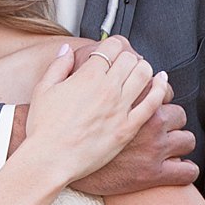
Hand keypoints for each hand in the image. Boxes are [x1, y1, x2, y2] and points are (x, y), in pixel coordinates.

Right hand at [19, 38, 164, 184]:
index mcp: (88, 76)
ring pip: (145, 75)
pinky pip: (153, 103)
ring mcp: (120, 109)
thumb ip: (58, 65)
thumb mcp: (43, 89)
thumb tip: (67, 50)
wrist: (50, 159)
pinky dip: (161, 89)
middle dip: (128, 57)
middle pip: (130, 59)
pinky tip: (161, 84)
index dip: (113, 45)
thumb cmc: (44, 128)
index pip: (112, 46)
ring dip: (145, 69)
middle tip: (124, 64)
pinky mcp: (128, 128)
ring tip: (141, 72)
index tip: (112, 50)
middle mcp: (107, 89)